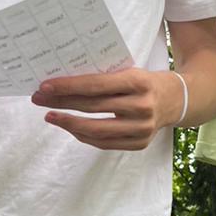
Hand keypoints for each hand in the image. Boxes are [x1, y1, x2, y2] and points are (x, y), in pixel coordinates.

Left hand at [32, 68, 182, 150]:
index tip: (45, 86)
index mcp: (138, 81)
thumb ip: (104, 78)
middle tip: (39, 98)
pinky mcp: (140, 144)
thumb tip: (63, 83)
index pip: (96, 85)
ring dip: (68, 123)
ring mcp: (142, 128)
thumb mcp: (130, 71)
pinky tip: (70, 127)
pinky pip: (104, 143)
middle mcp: (142, 106)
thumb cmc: (144, 82)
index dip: (68, 87)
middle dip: (62, 102)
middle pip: (93, 107)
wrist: (176, 100)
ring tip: (50, 115)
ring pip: (96, 130)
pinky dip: (83, 136)